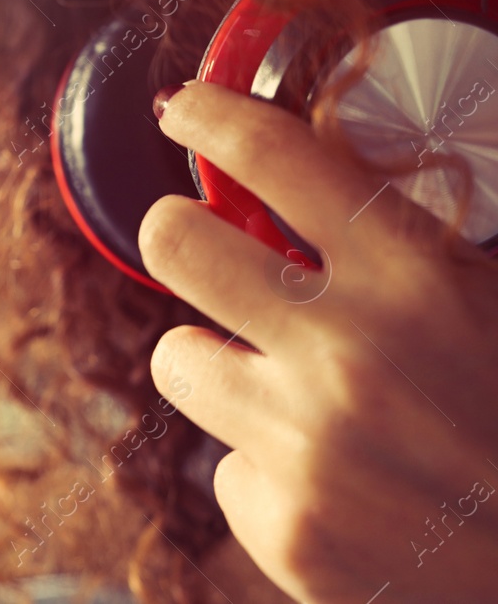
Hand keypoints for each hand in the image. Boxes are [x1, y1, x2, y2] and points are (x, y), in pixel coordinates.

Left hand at [143, 81, 497, 603]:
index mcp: (416, 277)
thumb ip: (408, 241)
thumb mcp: (494, 299)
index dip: (211, 116)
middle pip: (173, 242)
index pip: (272, 154)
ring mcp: (305, 444)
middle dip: (183, 239)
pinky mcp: (284, 526)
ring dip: (222, 364)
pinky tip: (337, 483)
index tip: (185, 113)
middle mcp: (347, 352)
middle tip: (211, 255)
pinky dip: (268, 470)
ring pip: (178, 356)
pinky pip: (227, 467)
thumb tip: (316, 173)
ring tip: (292, 389)